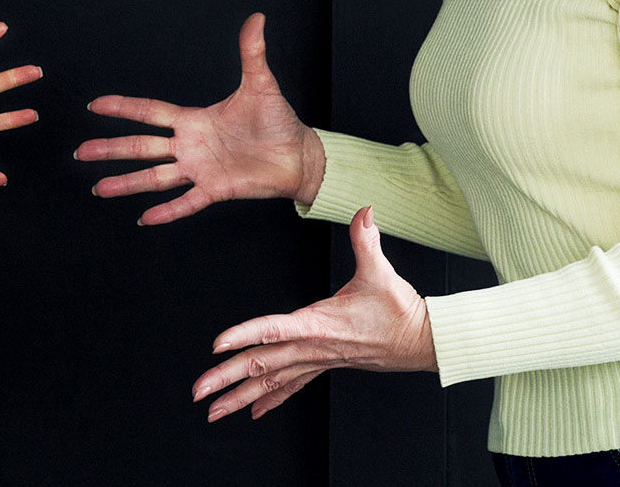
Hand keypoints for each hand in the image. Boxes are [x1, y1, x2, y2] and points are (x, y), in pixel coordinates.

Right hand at [75, 12, 322, 223]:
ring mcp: (200, 169)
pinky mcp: (215, 190)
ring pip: (155, 177)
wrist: (299, 154)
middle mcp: (190, 146)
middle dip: (110, 150)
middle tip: (80, 152)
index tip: (94, 105)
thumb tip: (256, 18)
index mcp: (194, 120)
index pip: (150, 112)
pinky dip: (166, 211)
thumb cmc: (278, 120)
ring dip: (126, 182)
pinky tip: (144, 218)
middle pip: (141, 147)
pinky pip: (186, 202)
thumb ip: (252, 52)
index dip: (122, 108)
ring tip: (100, 188)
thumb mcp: (260, 84)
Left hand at [191, 206, 434, 421]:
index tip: (218, 345)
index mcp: (320, 324)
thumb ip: (367, 239)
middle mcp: (313, 347)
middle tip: (198, 391)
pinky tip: (252, 411)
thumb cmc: (399, 308)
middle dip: (227, 378)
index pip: (276, 329)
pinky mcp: (324, 365)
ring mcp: (317, 360)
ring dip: (240, 397)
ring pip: (271, 381)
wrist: (421, 341)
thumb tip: (364, 210)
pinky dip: (269, 398)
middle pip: (263, 364)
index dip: (246, 335)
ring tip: (212, 410)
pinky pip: (290, 386)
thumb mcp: (382, 271)